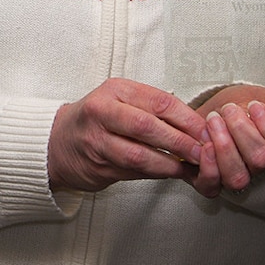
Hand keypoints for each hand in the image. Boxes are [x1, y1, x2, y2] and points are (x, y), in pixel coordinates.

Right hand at [48, 78, 210, 192]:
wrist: (57, 142)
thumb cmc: (97, 119)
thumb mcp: (121, 99)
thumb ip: (152, 108)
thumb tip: (195, 125)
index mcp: (115, 90)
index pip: (159, 101)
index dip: (186, 118)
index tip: (206, 130)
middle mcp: (103, 112)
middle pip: (148, 127)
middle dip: (180, 141)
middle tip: (202, 151)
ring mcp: (97, 141)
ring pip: (139, 155)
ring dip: (169, 163)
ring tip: (189, 166)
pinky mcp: (97, 166)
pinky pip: (133, 172)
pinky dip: (156, 174)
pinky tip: (171, 173)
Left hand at [184, 86, 264, 196]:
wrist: (207, 112)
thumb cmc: (240, 107)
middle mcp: (263, 169)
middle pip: (263, 160)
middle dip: (245, 129)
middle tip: (233, 109)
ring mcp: (238, 178)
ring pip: (238, 175)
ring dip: (225, 143)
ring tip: (217, 118)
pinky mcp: (211, 184)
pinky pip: (212, 186)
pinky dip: (209, 165)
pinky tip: (207, 145)